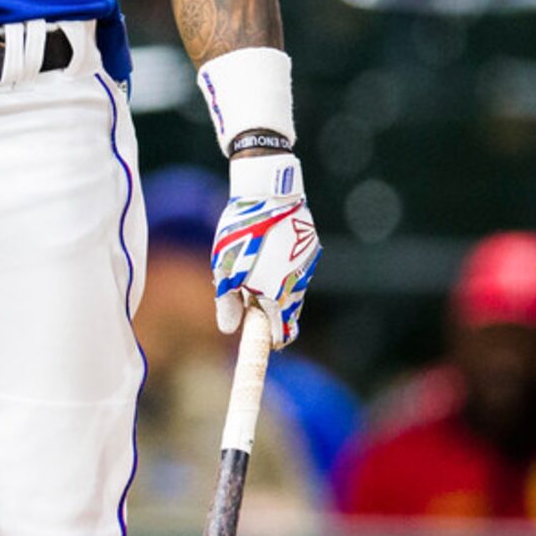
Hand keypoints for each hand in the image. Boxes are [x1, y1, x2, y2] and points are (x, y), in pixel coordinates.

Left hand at [211, 153, 320, 347]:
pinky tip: (268, 252)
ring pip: (294, 288)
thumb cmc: (242, 231)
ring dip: (277, 288)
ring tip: (254, 269)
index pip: (283, 333)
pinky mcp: (310, 246)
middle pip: (290, 312)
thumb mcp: (225, 268)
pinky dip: (284, 268)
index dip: (273, 341)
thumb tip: (228, 329)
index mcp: (278, 295)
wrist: (269, 191)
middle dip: (273, 313)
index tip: (266, 343)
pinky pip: (297, 267)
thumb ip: (227, 301)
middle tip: (251, 302)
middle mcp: (298, 283)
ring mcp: (307, 264)